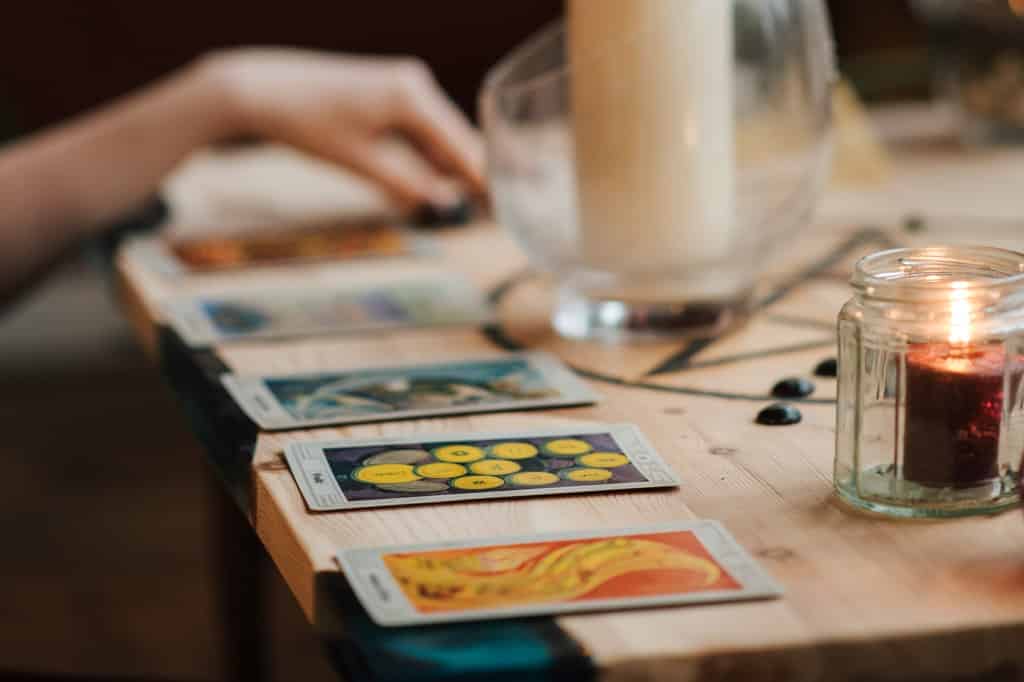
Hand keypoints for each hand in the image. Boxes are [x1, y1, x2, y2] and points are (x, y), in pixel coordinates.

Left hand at [200, 48, 484, 208]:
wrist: (264, 89)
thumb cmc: (308, 124)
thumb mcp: (360, 162)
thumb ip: (407, 184)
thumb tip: (445, 204)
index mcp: (412, 97)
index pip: (461, 147)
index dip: (483, 181)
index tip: (502, 208)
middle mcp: (416, 84)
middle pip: (456, 140)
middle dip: (468, 177)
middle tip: (487, 213)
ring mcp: (405, 85)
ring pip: (438, 137)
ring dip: (441, 171)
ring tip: (448, 206)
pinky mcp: (391, 92)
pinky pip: (419, 130)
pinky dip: (421, 158)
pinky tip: (419, 184)